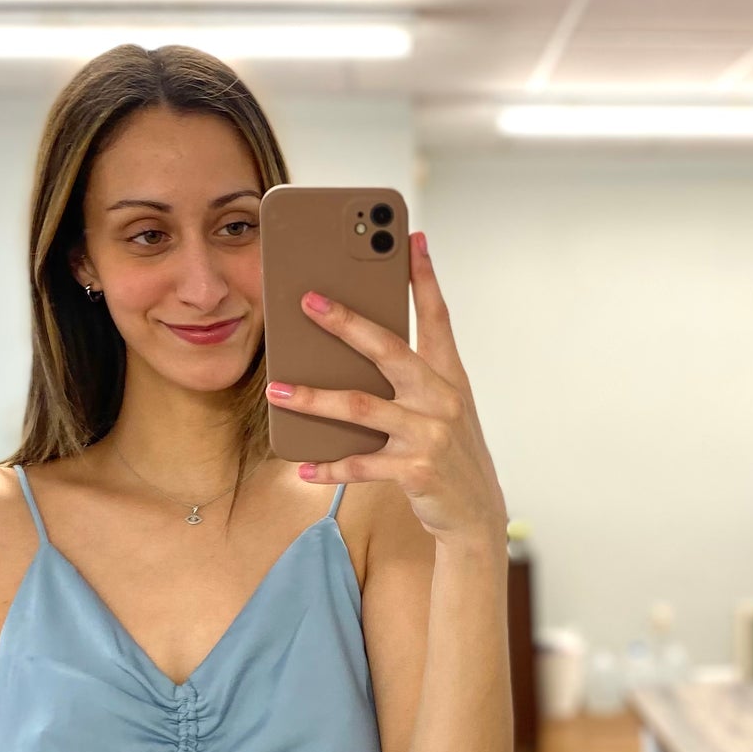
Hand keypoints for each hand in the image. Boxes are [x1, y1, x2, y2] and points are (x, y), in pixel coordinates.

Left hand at [265, 230, 508, 544]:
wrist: (475, 514)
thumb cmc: (447, 453)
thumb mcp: (441, 409)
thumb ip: (410, 378)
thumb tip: (348, 353)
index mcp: (449, 377)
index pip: (438, 317)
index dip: (424, 277)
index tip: (411, 238)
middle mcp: (442, 399)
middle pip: (389, 349)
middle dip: (346, 322)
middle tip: (307, 301)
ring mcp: (430, 434)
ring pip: (361, 406)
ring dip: (313, 398)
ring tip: (277, 389)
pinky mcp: (416, 470)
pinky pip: (361, 463)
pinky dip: (329, 466)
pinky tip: (303, 464)